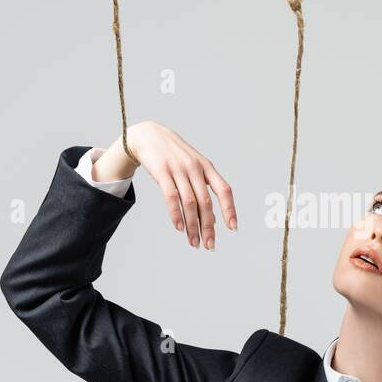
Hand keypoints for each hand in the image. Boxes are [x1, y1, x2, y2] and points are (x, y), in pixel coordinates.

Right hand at [95, 121, 236, 246]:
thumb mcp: (193, 166)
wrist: (148, 135)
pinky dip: (176, 214)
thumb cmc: (174, 155)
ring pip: (189, 203)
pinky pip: (171, 197)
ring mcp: (179, 169)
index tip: (233, 228)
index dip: (230, 209)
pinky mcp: (162, 172)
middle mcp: (195, 168)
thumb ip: (203, 188)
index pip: (224, 190)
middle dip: (209, 226)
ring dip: (192, 226)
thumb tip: (213, 218)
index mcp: (207, 167)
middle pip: (206, 202)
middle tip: (209, 245)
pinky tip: (179, 227)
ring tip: (193, 242)